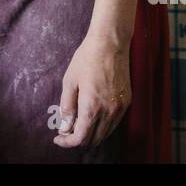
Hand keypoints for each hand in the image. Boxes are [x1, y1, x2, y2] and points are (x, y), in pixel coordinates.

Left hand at [53, 34, 131, 149]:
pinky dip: (103, 125)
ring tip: (78, 122)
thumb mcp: (69, 81)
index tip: (58, 138)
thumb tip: (64, 127)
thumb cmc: (87, 59)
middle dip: (78, 139)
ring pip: (105, 133)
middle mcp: (108, 111)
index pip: (80, 138)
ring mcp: (120, 108)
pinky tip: (93, 114)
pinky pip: (114, 123)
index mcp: (92, 107)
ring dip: (91, 133)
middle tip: (67, 129)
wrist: (110, 43)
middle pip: (93, 139)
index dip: (67, 142)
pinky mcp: (127, 101)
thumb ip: (67, 107)